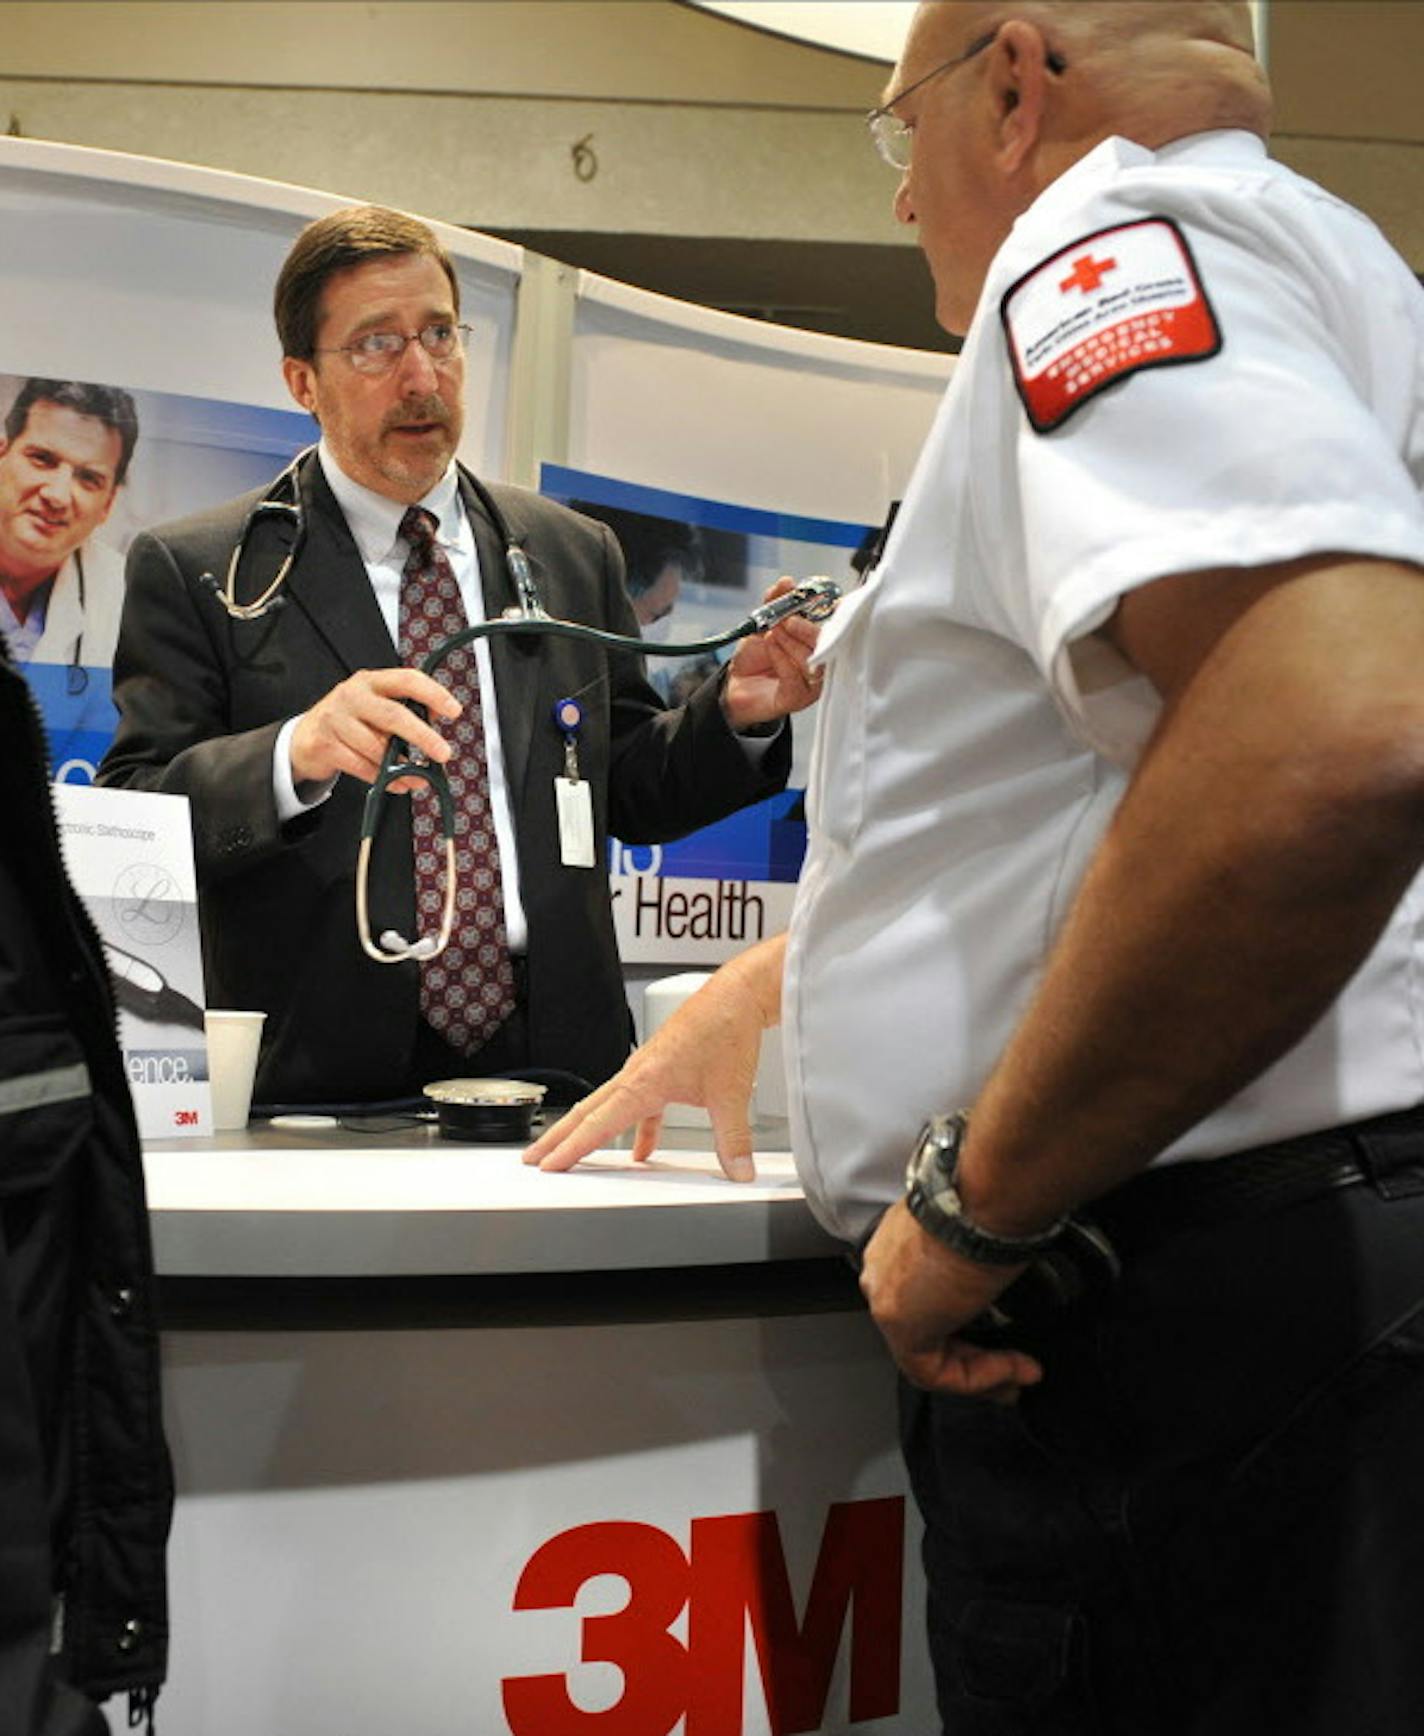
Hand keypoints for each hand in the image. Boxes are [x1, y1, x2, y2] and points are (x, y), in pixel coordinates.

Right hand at [289, 667, 460, 788]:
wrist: (306, 736)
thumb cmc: (350, 720)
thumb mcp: (376, 706)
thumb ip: (405, 709)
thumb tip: (436, 717)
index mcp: (371, 681)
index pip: (407, 679)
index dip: (433, 694)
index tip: (454, 710)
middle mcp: (352, 695)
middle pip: (393, 715)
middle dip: (423, 736)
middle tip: (443, 753)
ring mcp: (335, 719)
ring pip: (377, 747)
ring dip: (402, 767)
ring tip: (418, 778)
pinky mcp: (325, 744)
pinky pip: (361, 766)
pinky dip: (383, 778)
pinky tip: (396, 783)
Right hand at [524, 949, 776, 1180]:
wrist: (737, 997)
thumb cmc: (725, 1030)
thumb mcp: (732, 1094)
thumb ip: (733, 1139)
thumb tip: (738, 1171)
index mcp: (643, 1082)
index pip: (598, 1125)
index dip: (572, 1149)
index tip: (549, 1165)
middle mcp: (636, 1074)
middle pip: (586, 1113)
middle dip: (558, 1138)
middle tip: (533, 1158)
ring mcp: (645, 1070)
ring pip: (606, 1106)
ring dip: (587, 1131)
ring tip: (570, 1152)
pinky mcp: (660, 1069)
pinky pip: (637, 1105)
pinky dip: (634, 1128)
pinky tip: (642, 1150)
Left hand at [722, 576, 827, 730]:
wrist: (734, 684)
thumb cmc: (755, 657)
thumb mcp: (762, 623)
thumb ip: (774, 602)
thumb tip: (787, 582)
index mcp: (816, 642)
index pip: (835, 626)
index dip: (833, 611)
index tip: (820, 598)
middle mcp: (819, 662)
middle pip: (827, 644)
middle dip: (806, 628)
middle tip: (787, 620)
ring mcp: (811, 682)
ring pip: (812, 661)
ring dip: (791, 643)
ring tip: (772, 634)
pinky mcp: (798, 698)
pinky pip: (796, 679)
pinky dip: (782, 659)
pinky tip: (770, 648)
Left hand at [859, 1200, 1043, 1400]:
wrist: (982, 1204)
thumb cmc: (985, 1204)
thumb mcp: (979, 1237)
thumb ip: (978, 1266)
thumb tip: (1005, 1283)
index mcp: (896, 1244)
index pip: (923, 1298)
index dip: (962, 1326)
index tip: (997, 1334)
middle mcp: (882, 1272)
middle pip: (925, 1330)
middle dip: (973, 1357)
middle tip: (1012, 1369)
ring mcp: (886, 1299)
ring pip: (927, 1355)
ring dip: (981, 1371)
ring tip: (1020, 1372)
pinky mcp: (901, 1326)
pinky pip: (934, 1371)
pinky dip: (977, 1377)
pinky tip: (1010, 1369)